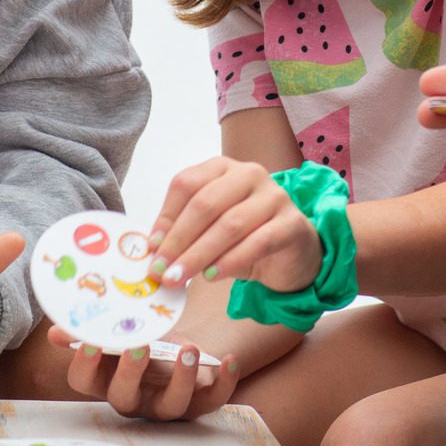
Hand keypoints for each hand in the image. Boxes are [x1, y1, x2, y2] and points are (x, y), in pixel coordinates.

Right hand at [48, 324, 240, 420]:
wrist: (174, 348)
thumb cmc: (137, 335)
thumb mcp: (115, 328)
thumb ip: (90, 326)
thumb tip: (56, 332)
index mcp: (104, 380)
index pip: (84, 381)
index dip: (84, 365)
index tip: (91, 342)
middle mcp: (132, 398)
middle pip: (125, 397)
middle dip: (131, 372)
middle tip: (140, 344)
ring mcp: (165, 404)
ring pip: (171, 405)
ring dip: (181, 379)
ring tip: (190, 349)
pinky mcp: (197, 403)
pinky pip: (211, 401)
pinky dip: (224, 383)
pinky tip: (229, 360)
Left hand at [147, 157, 321, 292]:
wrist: (292, 253)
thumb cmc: (244, 238)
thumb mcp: (209, 230)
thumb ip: (185, 232)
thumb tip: (154, 249)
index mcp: (223, 167)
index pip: (187, 183)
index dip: (166, 216)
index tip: (152, 247)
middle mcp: (249, 174)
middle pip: (206, 203)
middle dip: (179, 240)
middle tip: (161, 270)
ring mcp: (274, 196)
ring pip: (230, 224)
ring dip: (199, 254)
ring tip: (179, 277)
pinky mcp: (292, 223)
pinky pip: (258, 241)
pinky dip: (230, 261)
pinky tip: (212, 276)